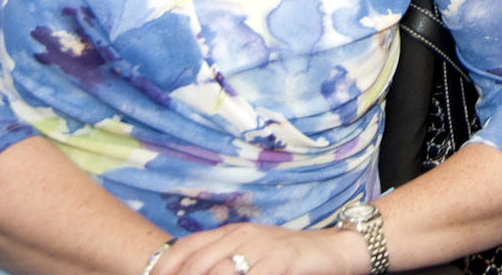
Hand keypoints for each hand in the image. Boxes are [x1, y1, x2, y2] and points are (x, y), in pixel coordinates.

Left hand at [159, 224, 355, 274]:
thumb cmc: (290, 257)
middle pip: (197, 263)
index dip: (164, 266)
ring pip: (220, 272)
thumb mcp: (254, 254)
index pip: (187, 246)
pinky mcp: (281, 260)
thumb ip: (226, 261)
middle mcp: (243, 235)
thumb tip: (197, 270)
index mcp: (233, 232)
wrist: (337, 249)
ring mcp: (262, 247)